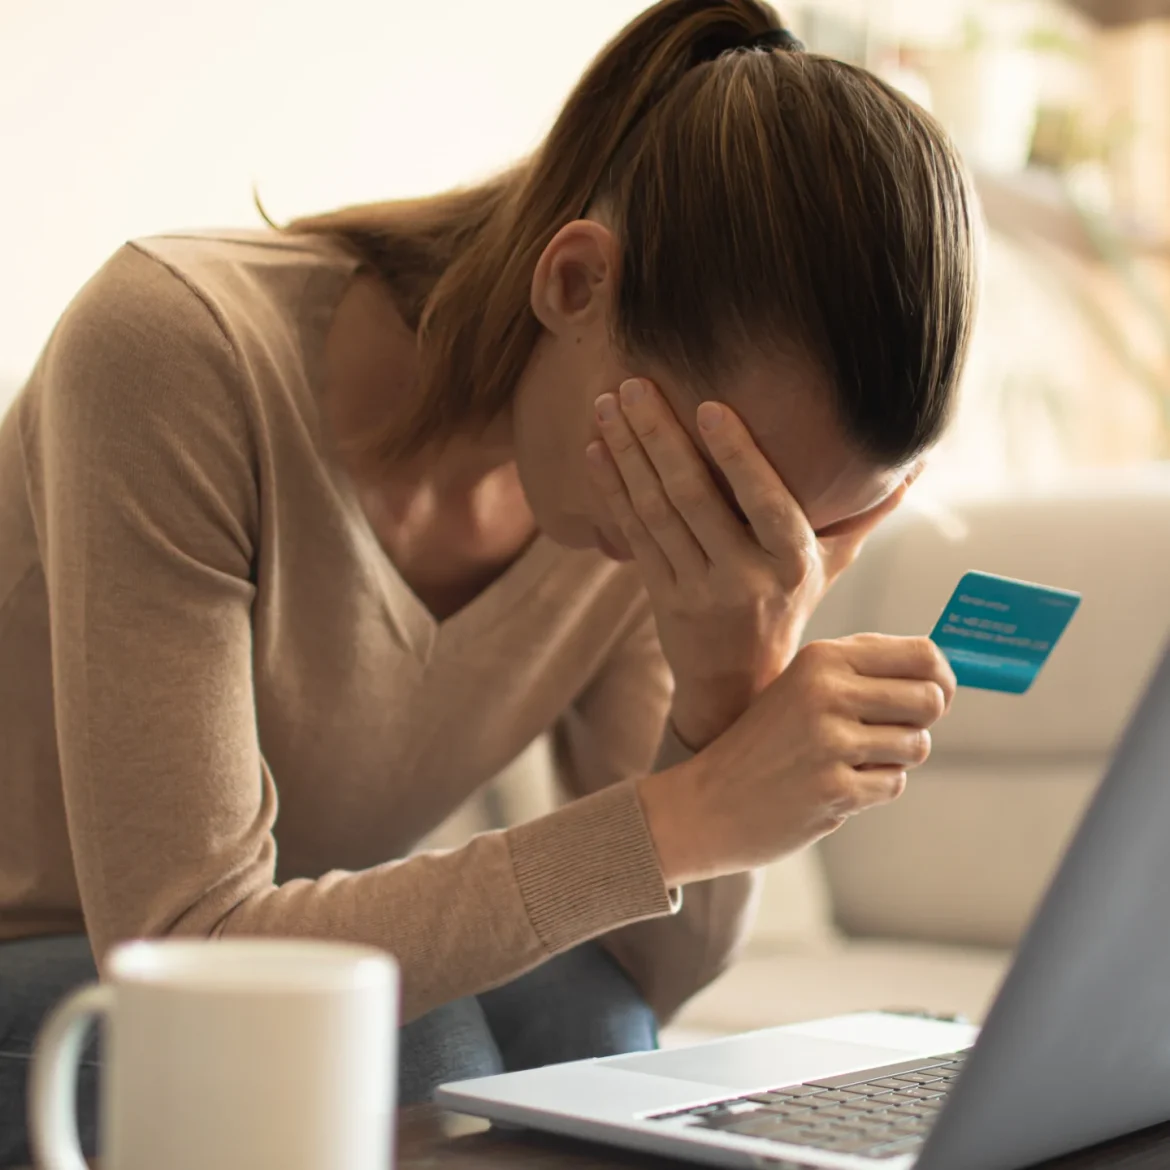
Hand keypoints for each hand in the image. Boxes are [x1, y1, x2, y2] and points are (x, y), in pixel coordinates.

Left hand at [587, 378, 917, 748]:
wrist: (739, 682)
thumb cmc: (790, 605)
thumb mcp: (833, 563)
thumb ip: (866, 512)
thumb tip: (917, 465)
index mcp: (791, 561)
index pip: (765, 501)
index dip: (736, 454)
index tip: (708, 406)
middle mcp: (744, 576)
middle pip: (694, 497)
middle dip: (659, 436)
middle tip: (633, 384)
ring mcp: (698, 588)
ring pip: (656, 512)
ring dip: (627, 454)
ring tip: (607, 405)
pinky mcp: (661, 596)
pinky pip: (634, 535)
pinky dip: (612, 490)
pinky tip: (595, 450)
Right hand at [637, 635, 956, 885]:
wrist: (706, 803)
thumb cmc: (763, 742)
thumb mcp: (800, 686)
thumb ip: (860, 671)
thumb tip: (940, 670)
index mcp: (822, 659)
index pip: (922, 654)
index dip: (942, 677)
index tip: (935, 695)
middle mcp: (828, 692)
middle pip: (930, 699)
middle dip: (920, 721)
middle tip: (889, 733)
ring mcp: (831, 742)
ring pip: (917, 745)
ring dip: (893, 758)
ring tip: (850, 760)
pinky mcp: (836, 789)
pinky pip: (892, 784)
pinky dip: (872, 789)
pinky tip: (834, 786)